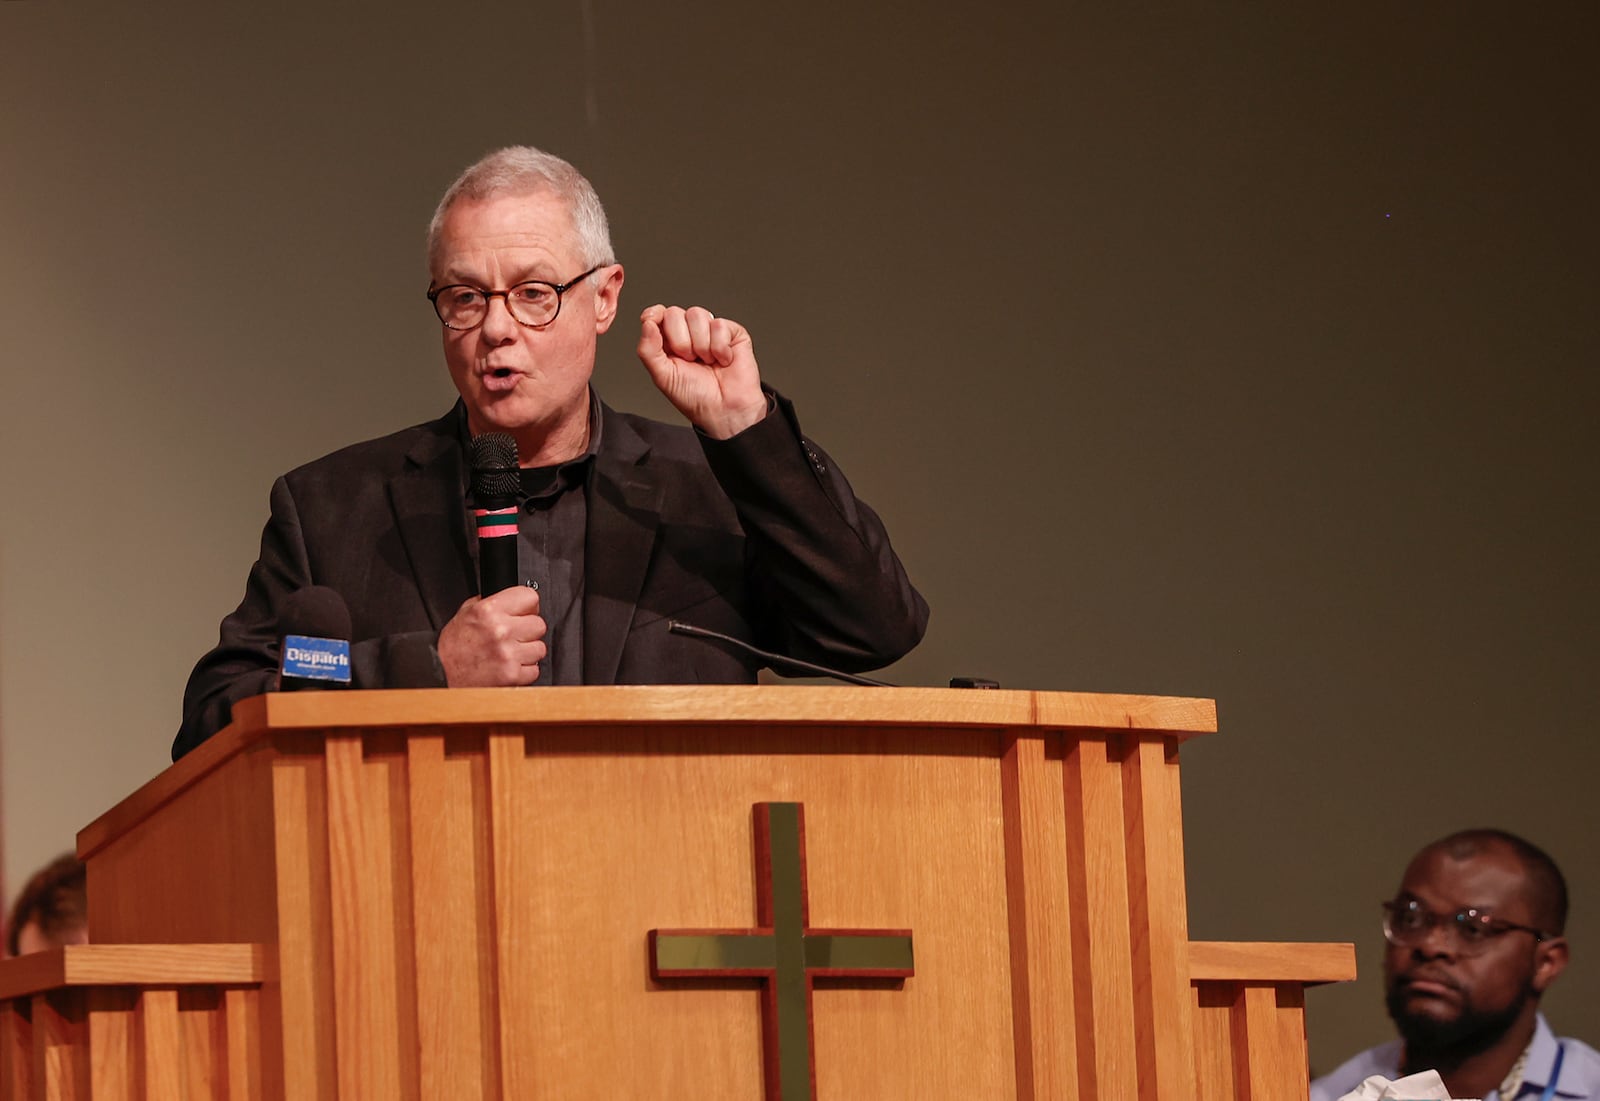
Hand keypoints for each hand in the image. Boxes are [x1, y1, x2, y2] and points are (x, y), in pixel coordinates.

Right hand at [437, 587, 546, 686]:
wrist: (442, 675)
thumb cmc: (453, 647)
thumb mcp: (466, 613)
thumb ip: (491, 603)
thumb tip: (512, 599)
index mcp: (489, 610)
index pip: (530, 597)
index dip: (528, 606)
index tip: (524, 612)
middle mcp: (501, 630)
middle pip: (539, 624)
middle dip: (528, 631)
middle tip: (513, 636)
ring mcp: (508, 654)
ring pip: (539, 648)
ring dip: (527, 652)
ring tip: (509, 653)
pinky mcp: (512, 675)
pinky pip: (534, 670)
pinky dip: (524, 671)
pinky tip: (507, 667)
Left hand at [637, 304, 767, 438]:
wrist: (724, 410)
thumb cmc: (695, 397)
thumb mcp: (662, 377)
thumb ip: (648, 350)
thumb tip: (647, 322)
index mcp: (668, 342)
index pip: (657, 315)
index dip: (654, 314)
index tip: (651, 319)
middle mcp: (688, 333)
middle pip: (674, 313)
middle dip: (680, 340)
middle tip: (689, 360)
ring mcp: (710, 331)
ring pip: (697, 315)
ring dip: (701, 345)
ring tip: (707, 362)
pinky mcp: (732, 332)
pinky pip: (719, 324)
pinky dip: (720, 348)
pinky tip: (723, 360)